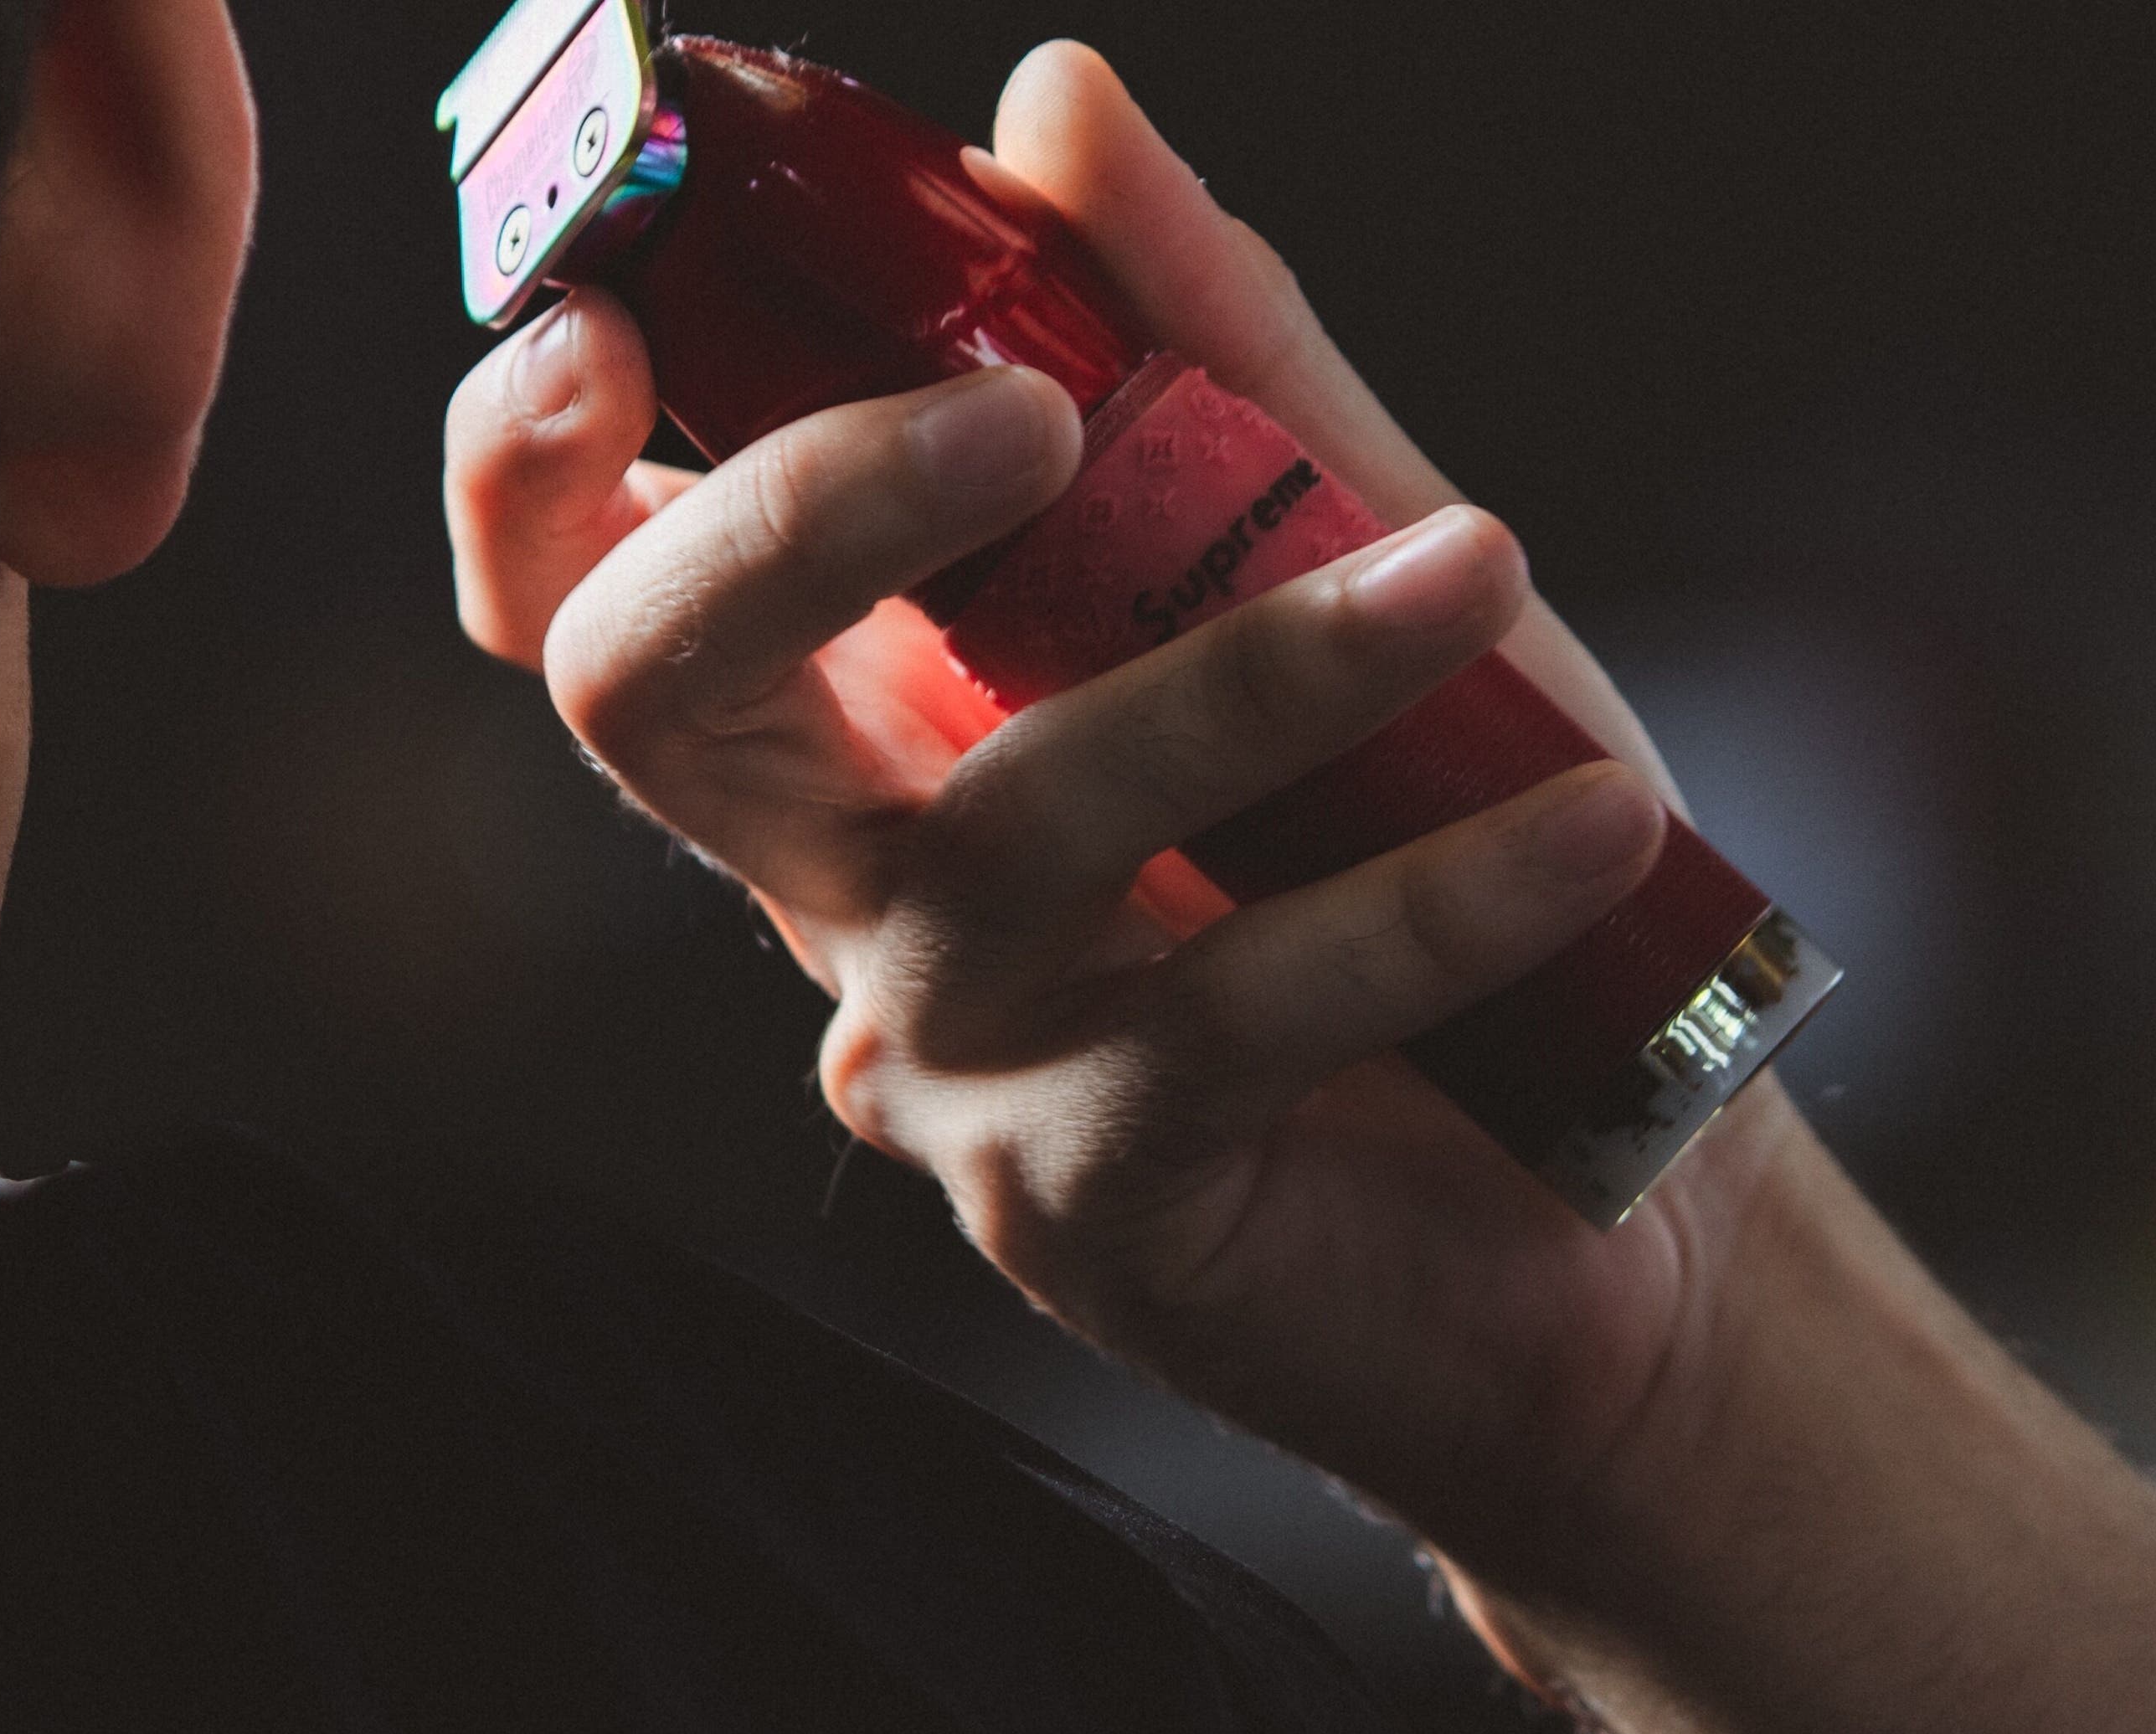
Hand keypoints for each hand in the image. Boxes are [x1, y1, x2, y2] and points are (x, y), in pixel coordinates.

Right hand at [441, 42, 1833, 1571]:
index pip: (595, 595)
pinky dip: (1430, 898)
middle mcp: (857, 894)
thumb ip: (1203, 358)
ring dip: (1262, 670)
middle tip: (1030, 404)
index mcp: (871, 724)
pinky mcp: (1093, 1201)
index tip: (616, 313)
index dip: (534, 458)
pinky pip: (1231, 1011)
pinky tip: (1591, 828)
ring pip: (1012, 821)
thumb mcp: (1341, 567)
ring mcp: (958, 1057)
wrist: (1621, 1190)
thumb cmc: (1445, 852)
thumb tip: (1054, 99)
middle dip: (801, 514)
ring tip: (1479, 574)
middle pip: (657, 695)